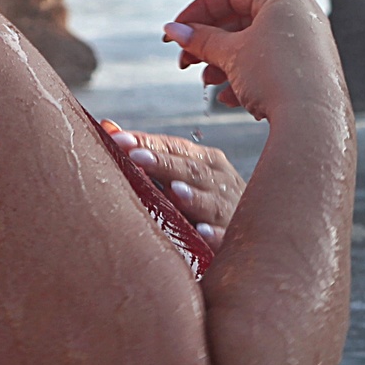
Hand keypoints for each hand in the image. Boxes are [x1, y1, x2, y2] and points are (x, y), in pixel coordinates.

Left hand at [100, 121, 244, 244]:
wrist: (257, 227)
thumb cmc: (207, 197)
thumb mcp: (181, 172)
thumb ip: (147, 151)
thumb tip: (107, 127)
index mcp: (205, 160)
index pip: (173, 147)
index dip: (147, 142)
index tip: (118, 139)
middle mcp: (218, 180)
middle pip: (190, 169)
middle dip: (164, 163)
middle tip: (137, 157)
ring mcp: (228, 208)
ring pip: (210, 201)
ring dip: (193, 196)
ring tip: (174, 191)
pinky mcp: (234, 238)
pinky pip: (225, 236)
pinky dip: (215, 234)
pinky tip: (203, 232)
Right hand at [162, 0, 347, 123]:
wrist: (313, 122)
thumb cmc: (278, 79)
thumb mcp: (231, 54)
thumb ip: (200, 39)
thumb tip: (174, 31)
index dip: (198, 10)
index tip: (176, 30)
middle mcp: (300, 13)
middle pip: (242, 18)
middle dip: (209, 42)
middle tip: (186, 60)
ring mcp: (308, 41)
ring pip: (255, 44)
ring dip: (225, 63)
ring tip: (207, 82)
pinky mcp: (311, 69)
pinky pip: (272, 64)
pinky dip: (247, 78)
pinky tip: (231, 99)